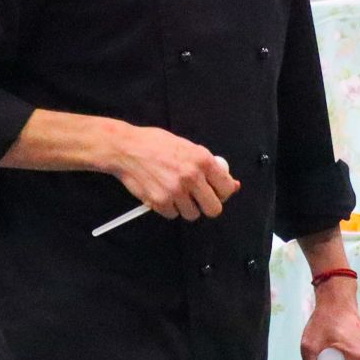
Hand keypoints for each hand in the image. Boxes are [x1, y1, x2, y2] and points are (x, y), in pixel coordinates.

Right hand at [109, 125, 237, 220]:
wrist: (126, 148)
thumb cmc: (154, 144)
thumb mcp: (187, 147)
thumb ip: (209, 166)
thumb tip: (232, 184)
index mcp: (202, 160)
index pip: (226, 188)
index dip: (222, 193)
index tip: (216, 192)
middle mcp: (191, 176)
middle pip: (213, 209)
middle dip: (207, 206)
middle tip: (199, 199)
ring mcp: (175, 191)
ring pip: (192, 214)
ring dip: (186, 207)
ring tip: (176, 193)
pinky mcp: (160, 202)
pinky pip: (172, 215)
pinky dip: (168, 208)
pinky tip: (162, 193)